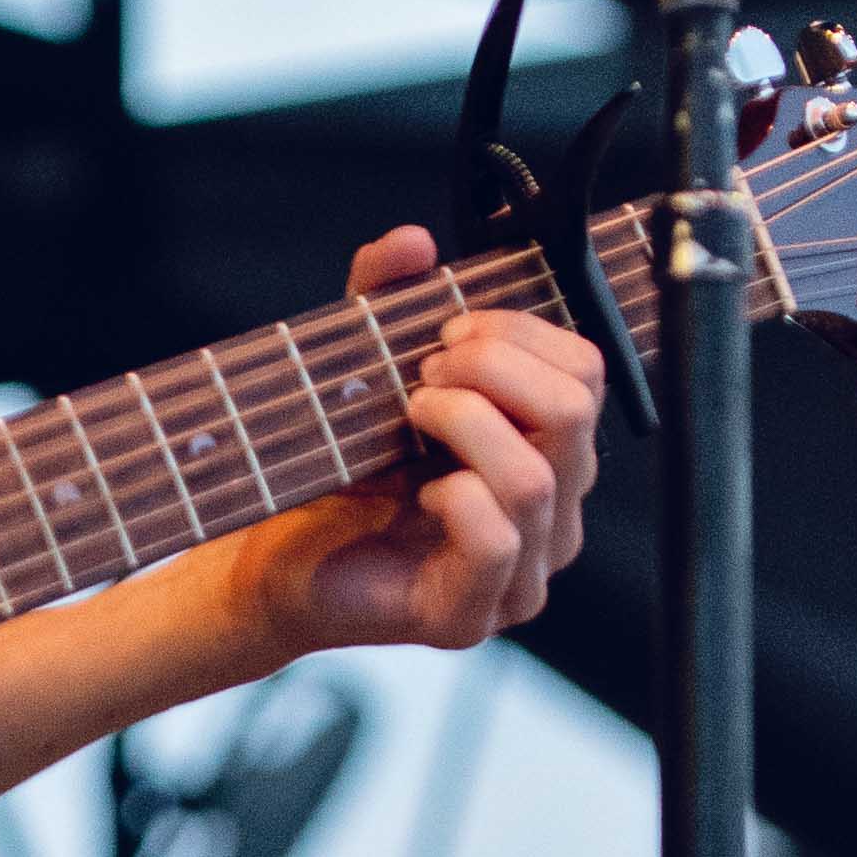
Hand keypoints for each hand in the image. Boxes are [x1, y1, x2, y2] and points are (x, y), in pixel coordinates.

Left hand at [237, 222, 601, 658]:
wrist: (272, 558)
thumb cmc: (336, 468)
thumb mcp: (362, 363)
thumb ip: (385, 295)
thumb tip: (413, 241)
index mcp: (550, 452)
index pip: (585, 371)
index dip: (519, 332)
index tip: (445, 331)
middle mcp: (554, 514)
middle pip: (574, 412)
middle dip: (492, 369)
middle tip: (422, 372)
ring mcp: (522, 573)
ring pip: (536, 477)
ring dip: (463, 424)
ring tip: (408, 418)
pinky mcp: (473, 615)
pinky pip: (496, 541)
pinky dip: (451, 499)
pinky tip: (411, 495)